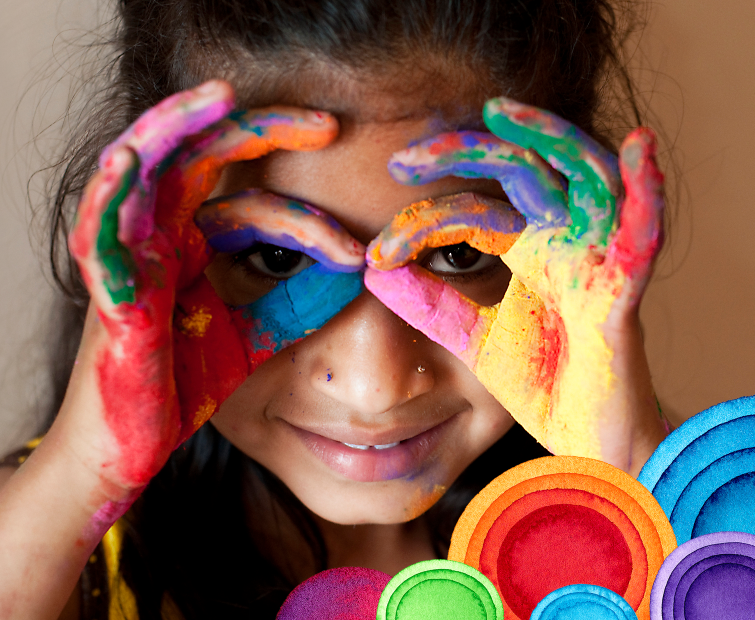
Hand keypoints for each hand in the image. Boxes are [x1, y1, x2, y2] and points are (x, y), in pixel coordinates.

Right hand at [68, 81, 337, 486]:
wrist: (127, 447)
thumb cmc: (175, 388)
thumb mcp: (251, 336)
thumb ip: (293, 304)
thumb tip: (356, 276)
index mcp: (184, 242)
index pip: (246, 201)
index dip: (306, 217)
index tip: (361, 255)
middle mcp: (152, 236)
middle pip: (191, 153)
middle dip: (252, 127)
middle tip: (319, 120)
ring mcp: (123, 256)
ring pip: (136, 167)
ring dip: (172, 125)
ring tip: (217, 97)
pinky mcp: (103, 290)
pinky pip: (97, 232)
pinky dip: (107, 192)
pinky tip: (126, 161)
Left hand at [363, 97, 665, 465]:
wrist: (584, 441)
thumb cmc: (543, 380)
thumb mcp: (470, 336)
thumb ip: (428, 302)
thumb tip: (373, 271)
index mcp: (529, 246)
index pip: (471, 209)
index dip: (420, 223)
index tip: (375, 253)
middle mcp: (565, 240)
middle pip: (524, 170)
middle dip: (467, 152)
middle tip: (406, 157)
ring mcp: (596, 259)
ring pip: (584, 175)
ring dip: (549, 138)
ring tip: (504, 112)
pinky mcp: (623, 291)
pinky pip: (642, 232)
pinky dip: (646, 189)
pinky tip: (638, 148)